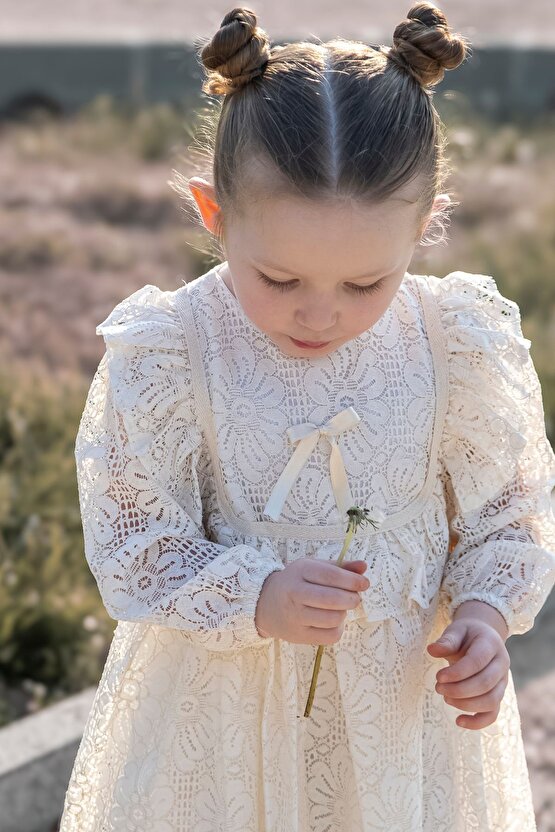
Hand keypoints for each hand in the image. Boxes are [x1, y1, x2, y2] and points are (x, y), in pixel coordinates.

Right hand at [255, 558, 369, 644]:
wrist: (265, 603)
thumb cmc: (297, 582)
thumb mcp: (314, 567)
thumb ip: (340, 567)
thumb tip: (364, 567)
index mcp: (300, 571)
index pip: (331, 576)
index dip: (352, 580)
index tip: (364, 583)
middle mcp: (295, 593)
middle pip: (333, 599)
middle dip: (352, 599)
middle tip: (355, 597)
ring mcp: (295, 616)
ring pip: (333, 619)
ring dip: (344, 613)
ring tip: (339, 608)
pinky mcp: (298, 636)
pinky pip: (330, 636)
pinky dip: (338, 628)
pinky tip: (332, 621)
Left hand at [427, 620, 510, 729]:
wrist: (483, 636)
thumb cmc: (467, 634)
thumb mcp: (457, 630)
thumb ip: (447, 640)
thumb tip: (431, 650)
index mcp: (491, 644)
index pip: (477, 662)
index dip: (458, 672)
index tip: (439, 677)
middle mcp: (502, 664)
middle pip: (485, 684)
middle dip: (459, 690)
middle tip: (438, 687)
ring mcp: (502, 682)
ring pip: (491, 701)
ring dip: (466, 704)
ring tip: (445, 697)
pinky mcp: (498, 695)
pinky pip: (492, 714)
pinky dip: (477, 722)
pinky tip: (458, 721)